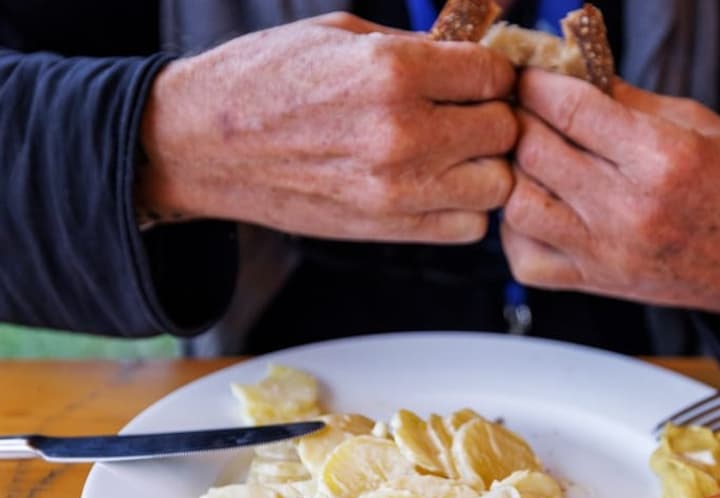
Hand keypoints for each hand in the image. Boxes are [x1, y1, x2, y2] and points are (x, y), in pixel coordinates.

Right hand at [136, 13, 516, 242]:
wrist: (205, 146)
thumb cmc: (267, 80)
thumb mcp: (341, 36)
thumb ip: (415, 48)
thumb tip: (472, 55)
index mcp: (392, 70)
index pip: (494, 74)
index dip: (492, 72)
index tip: (477, 75)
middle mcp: (402, 133)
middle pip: (505, 130)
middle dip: (494, 116)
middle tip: (469, 112)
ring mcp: (398, 190)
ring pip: (497, 185)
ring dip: (486, 166)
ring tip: (457, 151)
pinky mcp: (389, 229)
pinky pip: (468, 227)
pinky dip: (465, 207)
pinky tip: (439, 184)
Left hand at [502, 69, 719, 315]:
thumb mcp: (698, 125)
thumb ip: (626, 101)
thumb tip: (568, 72)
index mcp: (663, 158)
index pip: (569, 108)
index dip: (537, 83)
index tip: (529, 74)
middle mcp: (629, 210)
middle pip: (534, 152)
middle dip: (520, 119)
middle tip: (523, 108)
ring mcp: (608, 254)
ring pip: (518, 206)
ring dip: (513, 174)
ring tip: (529, 158)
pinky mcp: (597, 285)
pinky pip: (526, 261)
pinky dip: (516, 231)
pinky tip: (538, 206)